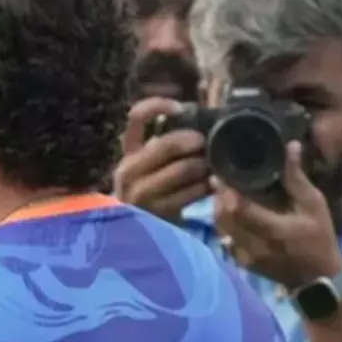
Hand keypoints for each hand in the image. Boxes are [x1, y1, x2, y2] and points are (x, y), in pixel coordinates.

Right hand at [114, 97, 211, 220]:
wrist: (143, 235)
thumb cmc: (156, 191)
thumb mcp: (154, 165)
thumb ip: (167, 145)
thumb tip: (203, 120)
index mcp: (128, 153)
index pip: (136, 118)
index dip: (158, 106)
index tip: (180, 108)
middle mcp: (127, 171)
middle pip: (162, 144)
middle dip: (191, 141)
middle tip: (206, 142)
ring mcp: (140, 194)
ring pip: (182, 168)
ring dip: (204, 166)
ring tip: (213, 167)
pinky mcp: (157, 213)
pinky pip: (191, 192)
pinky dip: (206, 187)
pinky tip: (212, 186)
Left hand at [212, 142, 341, 288]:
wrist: (317, 278)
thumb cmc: (320, 238)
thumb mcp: (315, 205)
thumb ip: (297, 179)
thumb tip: (290, 146)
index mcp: (274, 231)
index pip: (239, 209)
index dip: (225, 191)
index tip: (219, 174)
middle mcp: (254, 246)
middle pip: (223, 217)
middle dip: (218, 197)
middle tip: (218, 179)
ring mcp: (245, 256)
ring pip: (221, 228)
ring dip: (218, 209)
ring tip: (221, 192)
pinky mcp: (241, 262)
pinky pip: (224, 239)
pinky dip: (224, 224)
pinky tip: (229, 211)